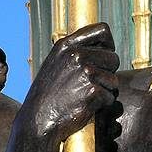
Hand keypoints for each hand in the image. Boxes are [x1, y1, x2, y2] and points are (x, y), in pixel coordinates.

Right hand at [24, 23, 119, 142]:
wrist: (37, 121)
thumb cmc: (48, 95)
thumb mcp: (56, 64)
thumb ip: (75, 52)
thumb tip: (105, 47)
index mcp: (66, 45)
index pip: (103, 30)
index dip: (108, 45)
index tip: (103, 57)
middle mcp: (76, 55)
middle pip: (114, 57)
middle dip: (108, 73)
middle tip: (92, 85)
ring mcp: (85, 73)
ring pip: (114, 80)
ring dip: (105, 91)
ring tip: (85, 97)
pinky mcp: (93, 92)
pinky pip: (110, 97)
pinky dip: (102, 105)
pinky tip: (85, 107)